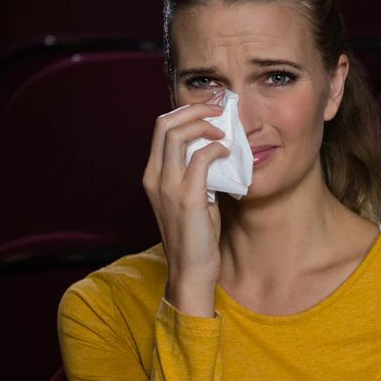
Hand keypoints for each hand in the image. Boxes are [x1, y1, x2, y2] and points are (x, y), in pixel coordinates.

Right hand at [143, 101, 228, 316]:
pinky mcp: (187, 198)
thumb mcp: (191, 198)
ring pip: (178, 134)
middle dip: (195, 110)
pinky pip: (201, 158)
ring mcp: (168, 187)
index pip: (160, 127)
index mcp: (152, 175)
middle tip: (220, 111)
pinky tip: (228, 152)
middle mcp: (155, 177)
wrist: (191, 270)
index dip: (185, 112)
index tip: (210, 110)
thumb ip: (195, 174)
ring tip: (224, 130)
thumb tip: (214, 151)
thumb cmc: (195, 236)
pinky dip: (216, 148)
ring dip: (205, 125)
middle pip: (165, 123)